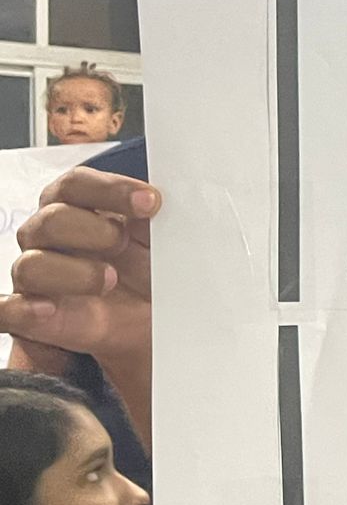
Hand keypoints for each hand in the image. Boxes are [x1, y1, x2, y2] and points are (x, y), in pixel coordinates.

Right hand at [0, 168, 158, 369]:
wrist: (151, 319)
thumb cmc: (150, 268)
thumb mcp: (162, 239)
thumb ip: (159, 217)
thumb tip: (172, 200)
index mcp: (79, 206)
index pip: (77, 185)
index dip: (111, 190)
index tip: (152, 202)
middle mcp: (50, 236)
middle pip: (51, 219)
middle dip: (93, 230)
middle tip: (123, 243)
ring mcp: (39, 275)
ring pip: (31, 265)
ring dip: (73, 272)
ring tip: (109, 280)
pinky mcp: (33, 316)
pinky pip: (8, 310)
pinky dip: (22, 309)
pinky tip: (49, 309)